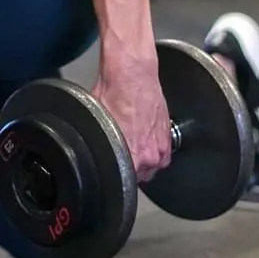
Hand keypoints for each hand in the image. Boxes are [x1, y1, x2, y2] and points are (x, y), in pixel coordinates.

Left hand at [91, 61, 172, 182]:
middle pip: (139, 176)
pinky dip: (155, 150)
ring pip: (152, 166)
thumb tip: (90, 150)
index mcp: (131, 157)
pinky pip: (163, 155)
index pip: (124, 183)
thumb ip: (98, 143)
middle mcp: (149, 156)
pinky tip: (145, 138)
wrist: (133, 74)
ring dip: (144, 159)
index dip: (117, 176)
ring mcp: (161, 147)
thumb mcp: (96, 121)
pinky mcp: (168, 136)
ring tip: (134, 144)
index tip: (113, 170)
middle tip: (121, 152)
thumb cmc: (114, 92)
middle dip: (130, 167)